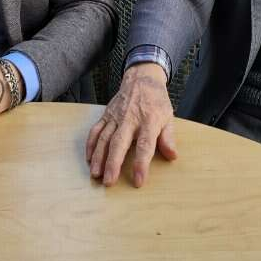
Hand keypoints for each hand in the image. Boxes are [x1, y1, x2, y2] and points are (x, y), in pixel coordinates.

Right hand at [86, 63, 176, 186]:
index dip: (141, 164)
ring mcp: (116, 117)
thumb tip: (172, 156)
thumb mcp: (168, 117)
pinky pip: (96, 130)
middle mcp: (130, 119)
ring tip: (96, 174)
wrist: (142, 78)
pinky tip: (88, 158)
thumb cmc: (156, 101)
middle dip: (113, 163)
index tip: (138, 181)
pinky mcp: (106, 115)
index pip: (145, 145)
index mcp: (149, 121)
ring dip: (98, 157)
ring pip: (104, 138)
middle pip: (119, 143)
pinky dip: (91, 144)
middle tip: (109, 182)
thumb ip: (168, 137)